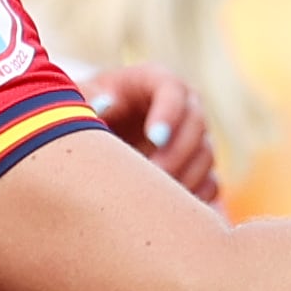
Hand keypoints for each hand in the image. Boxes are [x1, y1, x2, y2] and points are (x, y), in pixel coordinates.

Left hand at [88, 63, 219, 202]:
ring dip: (185, 177)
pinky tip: (166, 209)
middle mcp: (182, 106)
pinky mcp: (196, 166)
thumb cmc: (86, 109)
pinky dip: (193, 196)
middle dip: (177, 152)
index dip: (169, 113)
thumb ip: (87, 98)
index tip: (154, 137)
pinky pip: (209, 183)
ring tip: (153, 197)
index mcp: (154, 81)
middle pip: (196, 124)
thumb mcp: (80, 97)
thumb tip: (103, 105)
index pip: (173, 90)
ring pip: (205, 156)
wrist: (97, 130)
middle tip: (152, 174)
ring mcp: (192, 138)